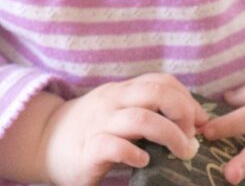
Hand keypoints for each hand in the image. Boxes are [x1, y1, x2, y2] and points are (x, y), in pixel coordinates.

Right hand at [38, 73, 209, 185]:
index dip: (188, 99)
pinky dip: (133, 153)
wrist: (43, 141)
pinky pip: (113, 146)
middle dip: (183, 112)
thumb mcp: (117, 112)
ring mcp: (99, 123)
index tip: (201, 121)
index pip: (162, 81)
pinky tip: (144, 162)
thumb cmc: (89, 130)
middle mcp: (113, 101)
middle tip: (192, 137)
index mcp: (123, 91)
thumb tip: (190, 124)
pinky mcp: (87, 150)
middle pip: (157, 92)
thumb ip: (145, 112)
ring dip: (170, 134)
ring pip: (141, 118)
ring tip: (182, 151)